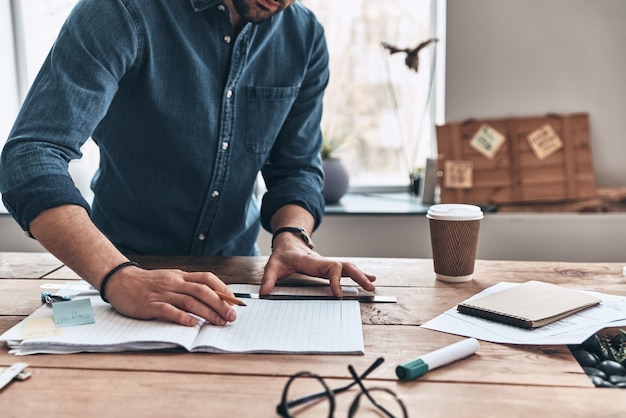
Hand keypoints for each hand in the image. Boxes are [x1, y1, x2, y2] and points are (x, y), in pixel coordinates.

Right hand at [103, 265, 237, 326]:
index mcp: (181, 276)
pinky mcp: (149, 305)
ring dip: (207, 312)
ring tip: (219, 322)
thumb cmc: (149, 283)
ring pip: (189, 301)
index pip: (207, 279)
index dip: (223, 289)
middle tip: (231, 316)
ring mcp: (162, 293)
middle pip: (202, 291)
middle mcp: (174, 283)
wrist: (120, 281)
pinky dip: (181, 317)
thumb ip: (188, 286)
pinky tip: (191, 324)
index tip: (235, 301)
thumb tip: (213, 297)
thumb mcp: (171, 279)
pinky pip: (168, 310)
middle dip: (220, 304)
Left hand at [260, 234, 375, 295]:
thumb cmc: (283, 254)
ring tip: (372, 285)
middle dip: (358, 276)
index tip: (339, 295)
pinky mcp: (330, 267)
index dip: (336, 280)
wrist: (289, 241)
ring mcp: (328, 263)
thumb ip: (268, 278)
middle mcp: (323, 261)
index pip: (330, 268)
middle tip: (369, 287)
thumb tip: (264, 293)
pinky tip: (370, 279)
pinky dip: (359, 274)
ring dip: (361, 275)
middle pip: (345, 265)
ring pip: (349, 267)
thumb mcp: (272, 265)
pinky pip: (346, 270)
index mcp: (311, 261)